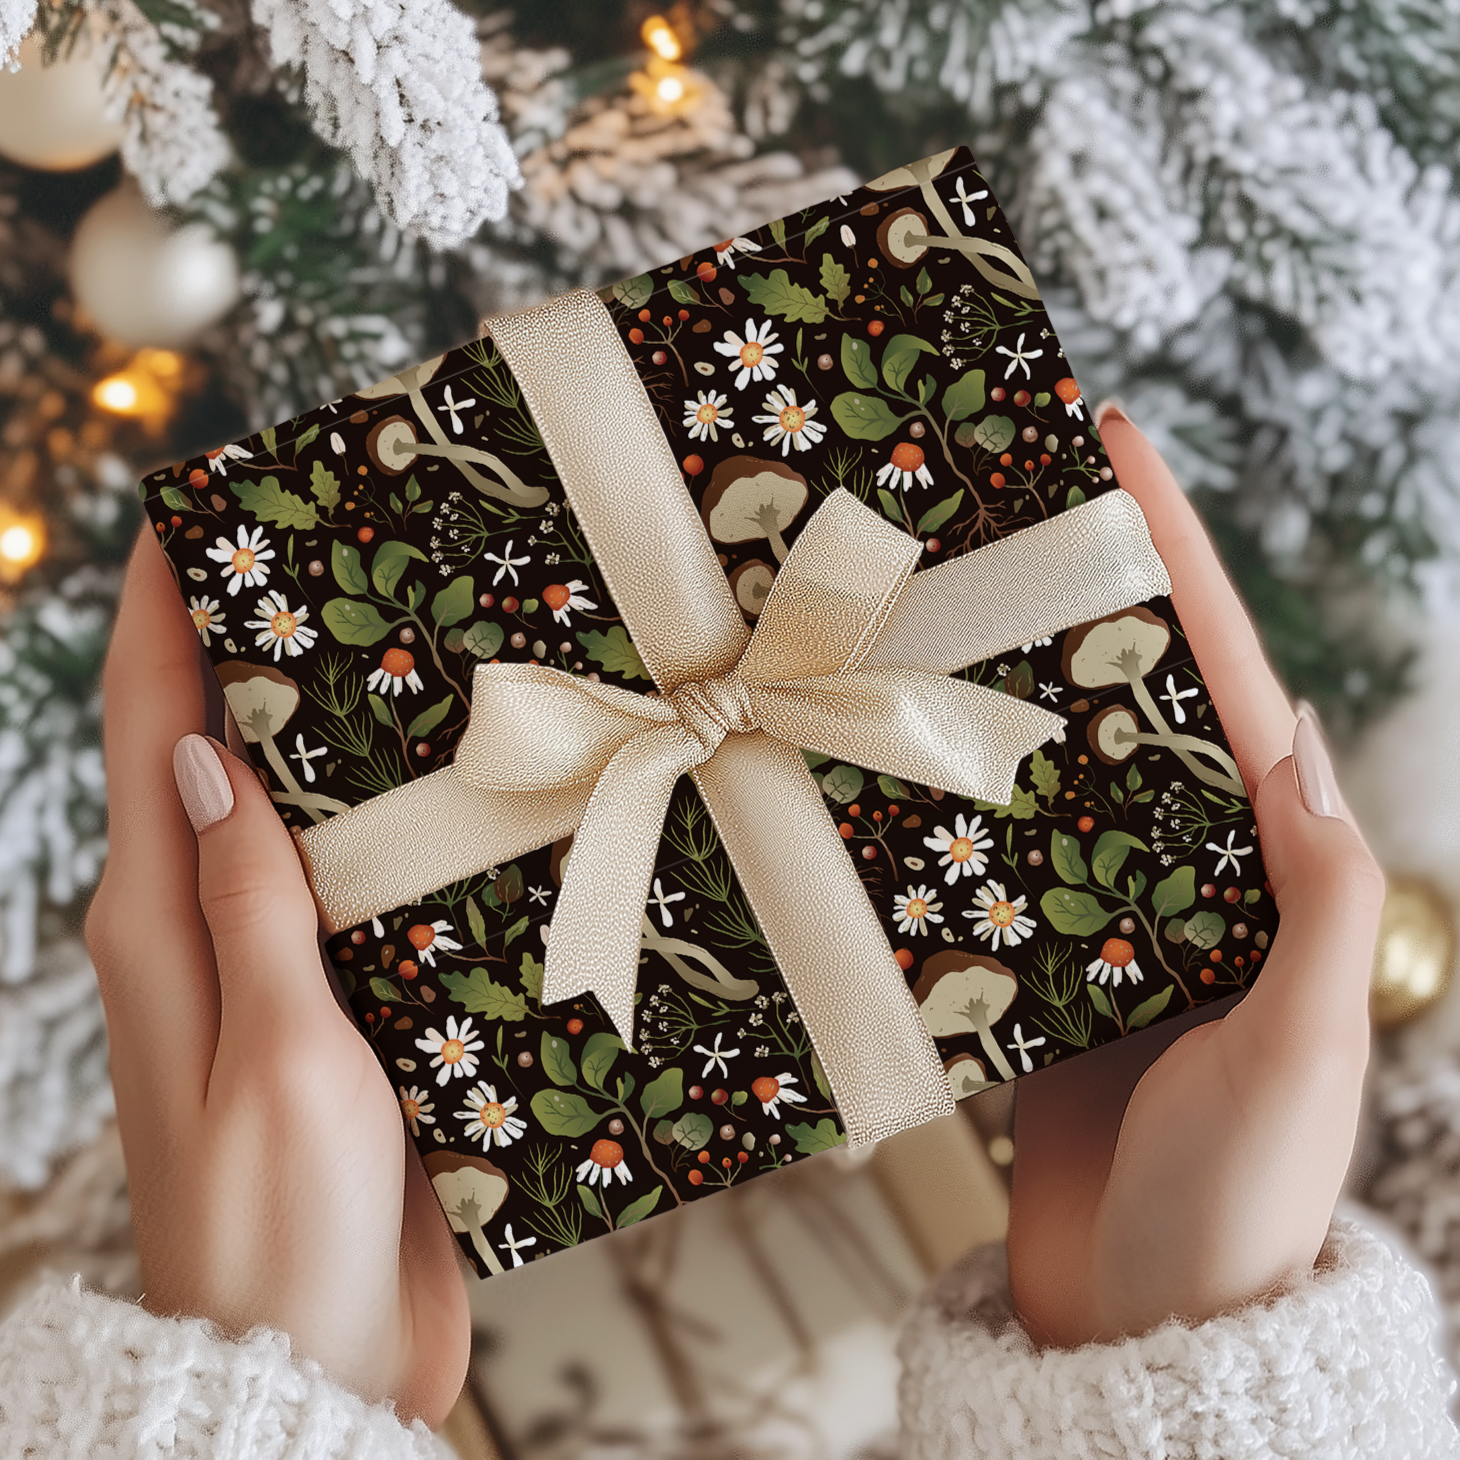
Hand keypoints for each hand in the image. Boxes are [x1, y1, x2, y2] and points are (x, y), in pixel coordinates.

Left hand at [85, 530, 470, 1424]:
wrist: (312, 1362)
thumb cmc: (278, 1226)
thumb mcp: (278, 1055)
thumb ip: (250, 908)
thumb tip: (208, 757)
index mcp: (161, 927)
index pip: (148, 734)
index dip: (161, 615)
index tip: (193, 513)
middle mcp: (204, 933)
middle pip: (214, 755)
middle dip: (253, 650)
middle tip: (334, 560)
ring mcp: (273, 970)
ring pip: (293, 817)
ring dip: (332, 734)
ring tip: (408, 650)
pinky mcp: (334, 1009)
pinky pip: (353, 888)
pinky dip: (386, 826)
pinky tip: (452, 799)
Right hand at [1006, 403, 1382, 1347]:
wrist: (1136, 1317)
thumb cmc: (1233, 1198)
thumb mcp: (1297, 1052)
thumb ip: (1313, 905)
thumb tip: (1297, 742)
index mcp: (1257, 865)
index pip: (1218, 679)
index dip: (1173, 557)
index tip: (1117, 447)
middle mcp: (1174, 867)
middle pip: (1118, 694)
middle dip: (1068, 589)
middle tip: (987, 496)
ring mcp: (1092, 909)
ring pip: (1037, 760)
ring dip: (989, 678)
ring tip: (916, 591)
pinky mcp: (1024, 960)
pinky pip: (979, 852)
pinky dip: (939, 791)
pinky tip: (882, 741)